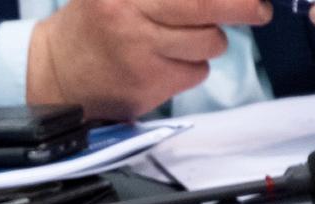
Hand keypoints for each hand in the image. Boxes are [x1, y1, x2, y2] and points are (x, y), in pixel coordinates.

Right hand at [28, 0, 273, 118]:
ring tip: (181, 40)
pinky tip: (163, 64)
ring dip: (208, 41)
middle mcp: (130, 15)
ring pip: (209, 42)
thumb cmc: (95, 23)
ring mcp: (140, 52)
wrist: (55, 74)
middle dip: (243, 6)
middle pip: (207, 5)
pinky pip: (195, 73)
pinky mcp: (147, 85)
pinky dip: (189, 68)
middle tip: (259, 10)